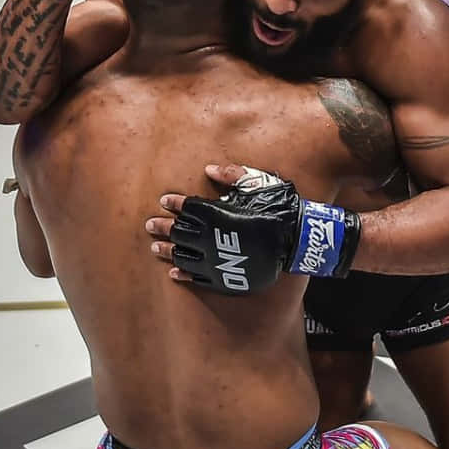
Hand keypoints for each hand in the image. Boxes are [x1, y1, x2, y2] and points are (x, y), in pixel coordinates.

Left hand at [144, 164, 360, 293]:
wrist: (298, 239)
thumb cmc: (278, 207)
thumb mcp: (257, 182)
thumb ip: (231, 175)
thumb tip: (208, 170)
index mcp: (215, 213)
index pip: (186, 207)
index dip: (174, 203)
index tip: (165, 201)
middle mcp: (210, 238)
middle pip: (179, 232)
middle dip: (163, 227)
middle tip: (150, 225)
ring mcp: (215, 260)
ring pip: (183, 256)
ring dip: (167, 251)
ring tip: (155, 247)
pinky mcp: (224, 278)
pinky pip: (198, 278)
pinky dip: (183, 275)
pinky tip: (173, 272)